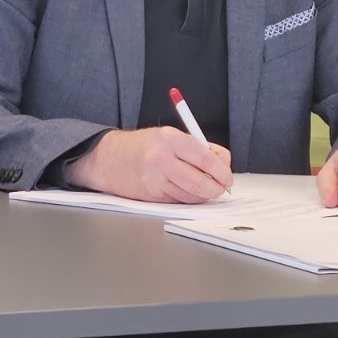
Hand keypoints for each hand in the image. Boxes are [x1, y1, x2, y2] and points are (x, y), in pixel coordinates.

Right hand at [63, 126, 232, 201]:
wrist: (110, 158)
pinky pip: (178, 201)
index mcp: (171, 139)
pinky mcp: (151, 196)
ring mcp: (155, 179)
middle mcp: (162, 159)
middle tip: (221, 187)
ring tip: (206, 188)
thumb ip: (200, 148)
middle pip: (200, 182)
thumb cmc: (146, 146)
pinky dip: (188, 198)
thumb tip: (224, 164)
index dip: (222, 171)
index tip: (227, 176)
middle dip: (216, 188)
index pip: (206, 159)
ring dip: (204, 195)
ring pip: (191, 195)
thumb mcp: (173, 136)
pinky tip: (188, 191)